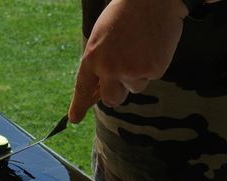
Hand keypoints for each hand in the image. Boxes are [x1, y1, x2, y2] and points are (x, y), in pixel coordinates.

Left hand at [68, 0, 188, 122]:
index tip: (74, 118)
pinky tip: (152, 47)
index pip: (83, 88)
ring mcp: (131, 70)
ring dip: (137, 75)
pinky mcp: (152, 70)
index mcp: (92, 58)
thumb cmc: (125, 15)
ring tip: (140, 48)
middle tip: (123, 76)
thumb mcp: (101, 37)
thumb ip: (99, 62)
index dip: (79, 105)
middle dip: (116, 93)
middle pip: (111, 99)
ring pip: (133, 88)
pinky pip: (150, 77)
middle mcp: (109, 68)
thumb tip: (99, 87)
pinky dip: (152, 66)